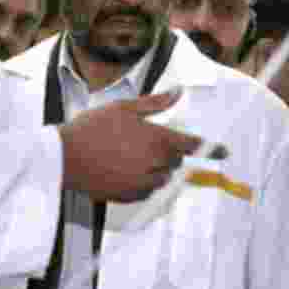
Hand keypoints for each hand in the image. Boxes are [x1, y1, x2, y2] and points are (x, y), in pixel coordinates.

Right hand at [59, 90, 202, 202]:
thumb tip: (178, 91)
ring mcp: (143, 183)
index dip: (211, 148)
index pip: (192, 144)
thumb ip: (155, 103)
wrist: (63, 159)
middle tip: (142, 142)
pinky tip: (120, 170)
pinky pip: (145, 191)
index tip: (225, 151)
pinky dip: (140, 183)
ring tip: (128, 156)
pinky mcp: (130, 197)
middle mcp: (155, 163)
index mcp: (157, 139)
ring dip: (155, 169)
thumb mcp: (123, 108)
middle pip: (175, 162)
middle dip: (167, 153)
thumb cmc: (92, 128)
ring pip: (162, 178)